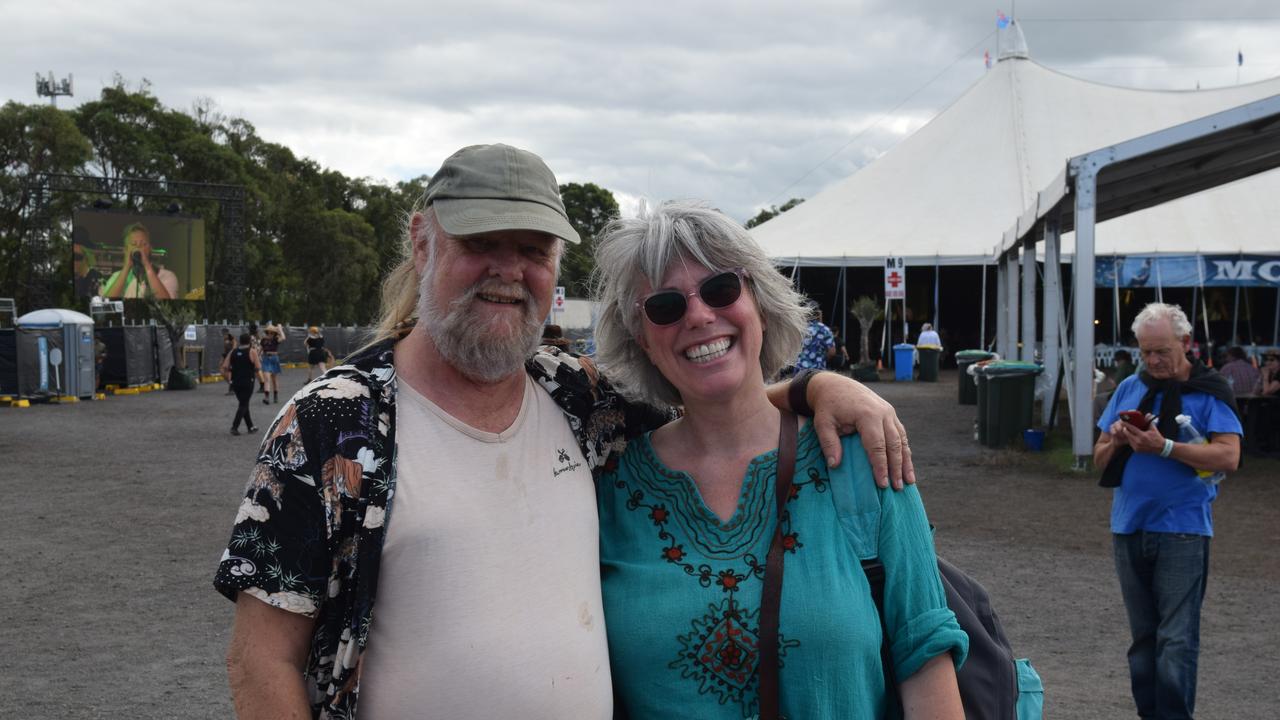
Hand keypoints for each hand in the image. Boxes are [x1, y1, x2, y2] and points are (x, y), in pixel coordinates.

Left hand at [808, 372, 913, 488]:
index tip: (882, 484)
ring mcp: (889, 412)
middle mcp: (883, 412)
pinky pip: (900, 434)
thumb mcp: (822, 423)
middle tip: (897, 488)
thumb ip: (829, 443)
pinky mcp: (890, 414)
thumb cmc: (828, 406)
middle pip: (893, 444)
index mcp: (867, 414)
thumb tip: (835, 465)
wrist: (835, 385)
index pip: (877, 446)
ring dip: (906, 461)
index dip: (880, 466)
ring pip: (901, 439)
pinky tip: (906, 465)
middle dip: (896, 468)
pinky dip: (904, 450)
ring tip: (909, 481)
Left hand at [1124, 418, 1165, 454]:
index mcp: (1143, 435)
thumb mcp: (1153, 428)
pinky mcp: (1137, 450)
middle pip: (1127, 434)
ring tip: (1127, 431)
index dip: (1126, 424)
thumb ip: (1149, 421)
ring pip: (1128, 439)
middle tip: (1124, 426)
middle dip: (1125, 429)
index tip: (1122, 421)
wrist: (1161, 448)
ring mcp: (1137, 446)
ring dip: (1127, 435)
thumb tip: (1148, 414)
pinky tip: (1131, 437)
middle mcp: (1139, 441)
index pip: (1132, 428)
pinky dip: (1130, 440)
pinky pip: (1131, 443)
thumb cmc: (1157, 437)